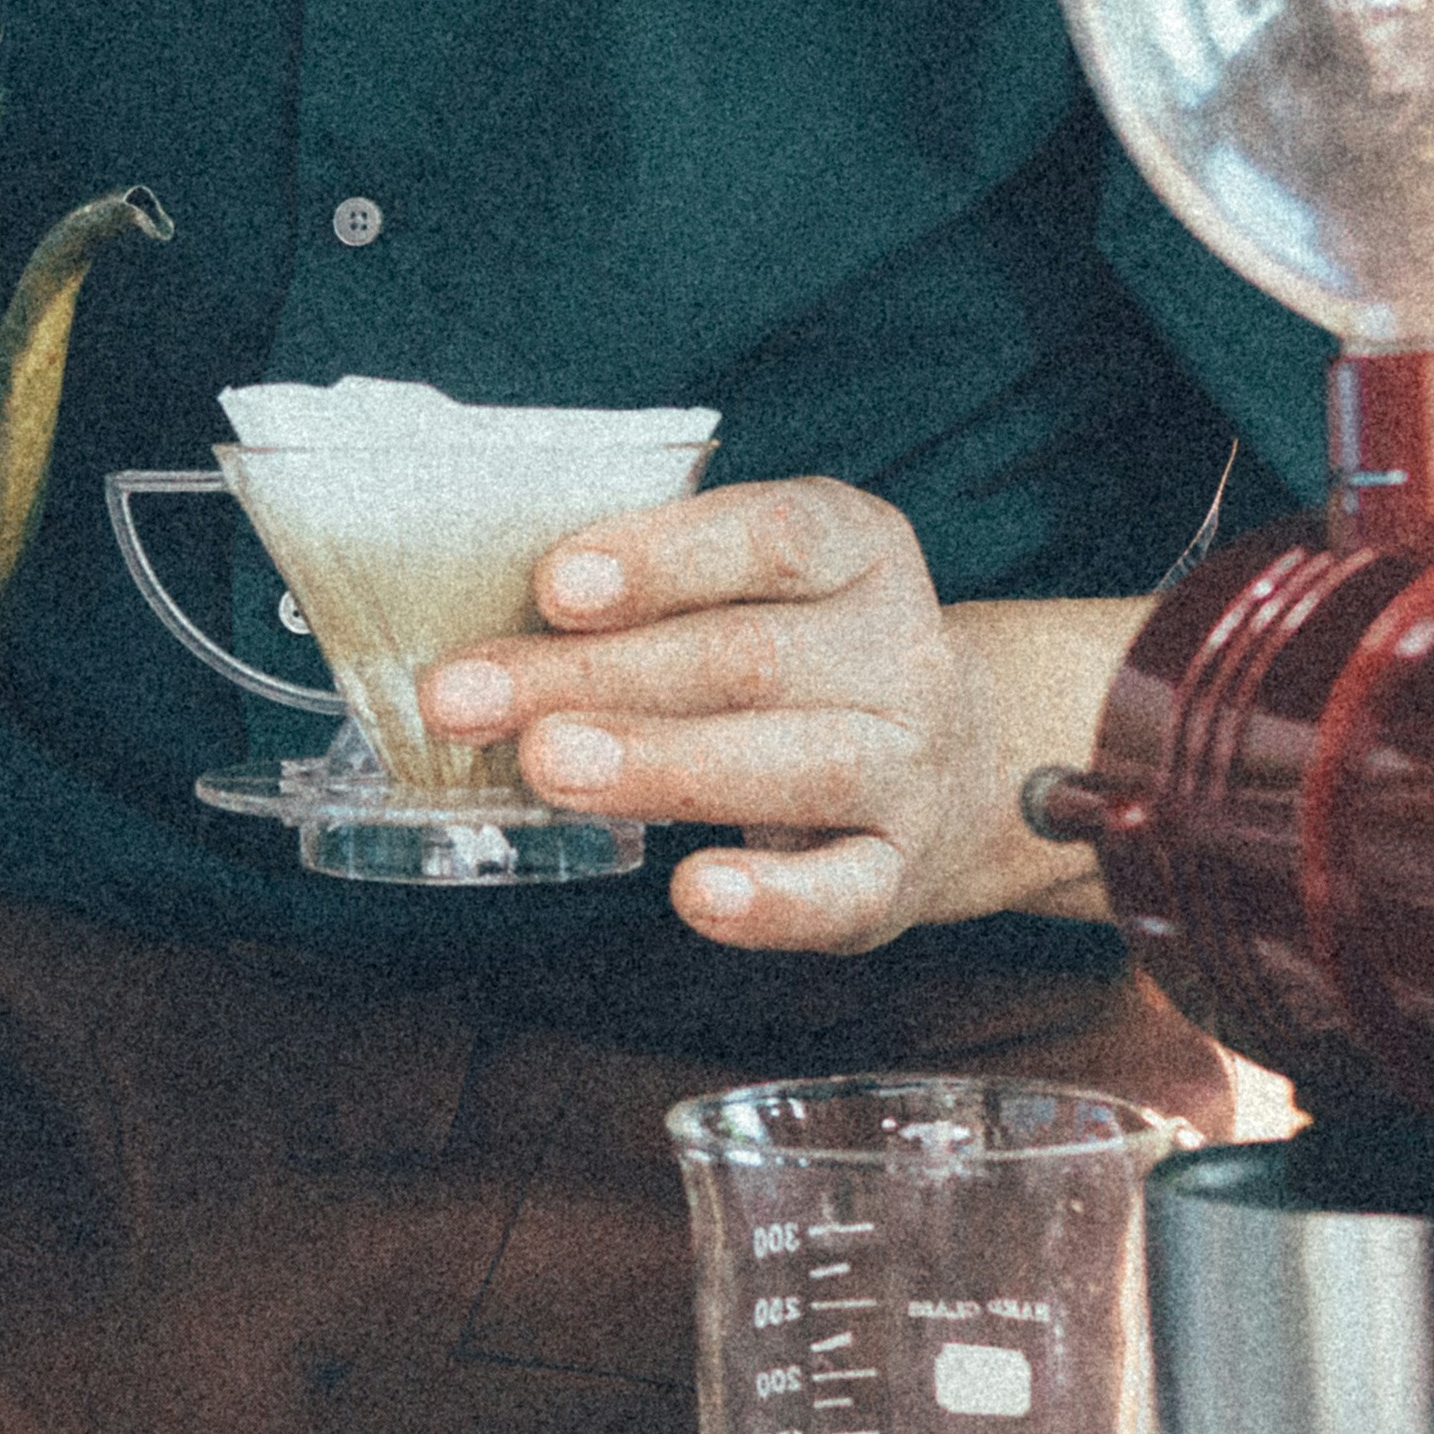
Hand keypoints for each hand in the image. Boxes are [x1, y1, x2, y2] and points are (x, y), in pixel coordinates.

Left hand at [413, 480, 1135, 954]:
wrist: (965, 766)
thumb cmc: (801, 662)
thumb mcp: (751, 592)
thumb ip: (649, 594)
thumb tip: (485, 636)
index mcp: (859, 552)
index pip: (775, 536)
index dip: (661, 559)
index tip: (552, 586)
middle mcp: (899, 655)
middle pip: (751, 657)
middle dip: (599, 675)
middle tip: (469, 698)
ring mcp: (911, 769)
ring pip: (799, 764)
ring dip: (663, 764)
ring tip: (549, 768)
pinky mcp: (900, 876)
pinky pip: (844, 888)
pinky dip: (769, 897)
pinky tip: (691, 891)